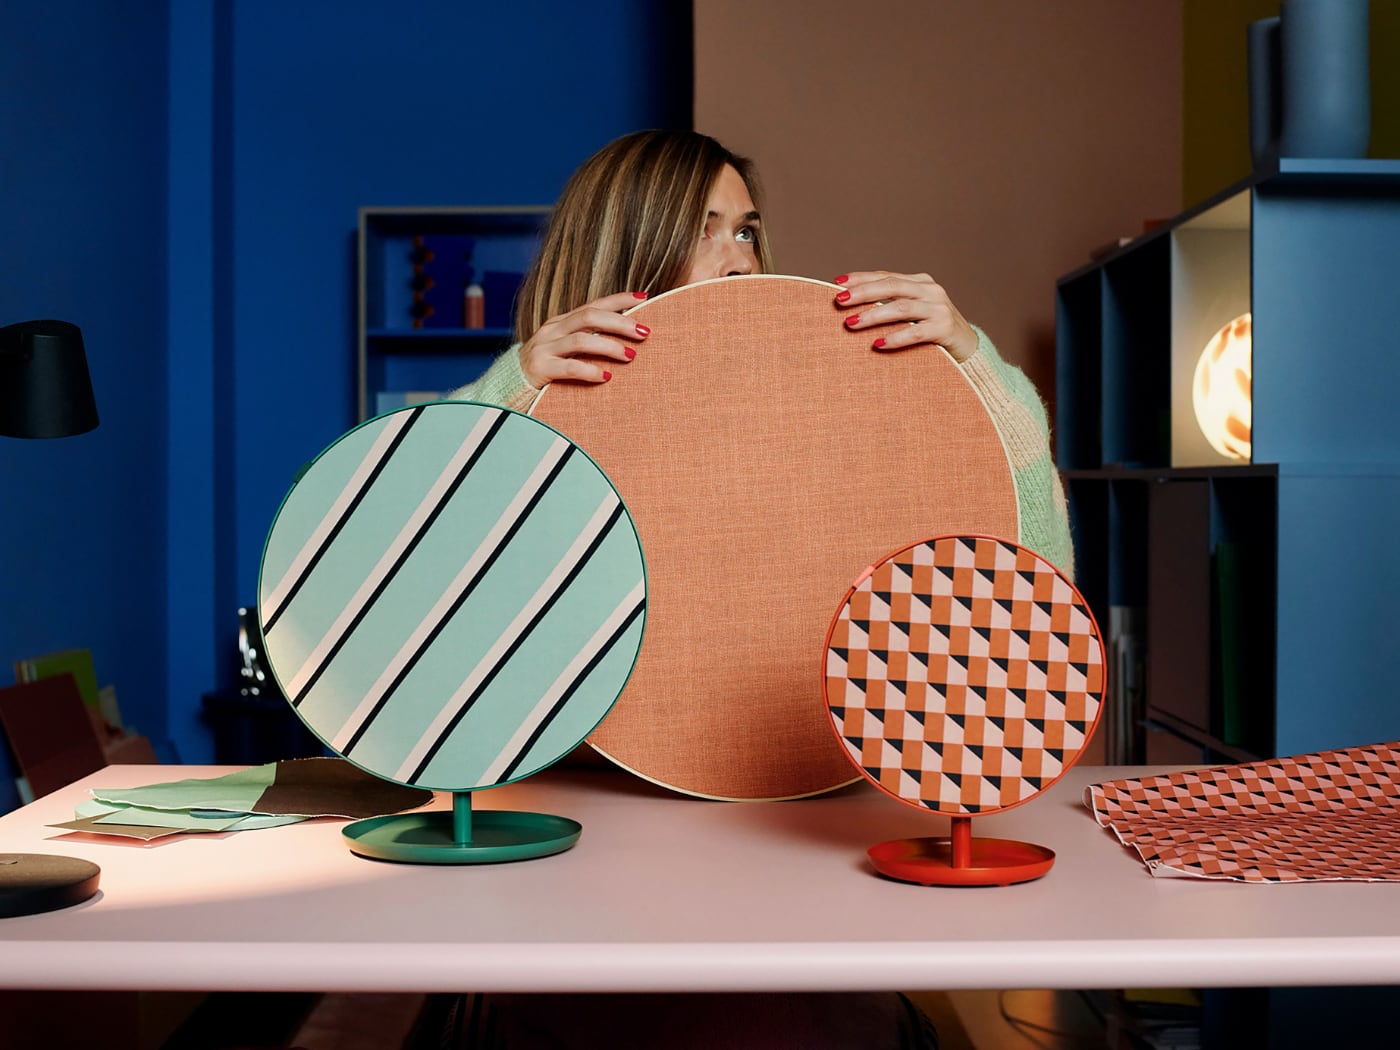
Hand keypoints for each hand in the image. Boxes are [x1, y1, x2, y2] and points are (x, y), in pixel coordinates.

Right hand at [517, 291, 650, 387]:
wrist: (506, 387)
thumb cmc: (545, 370)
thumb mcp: (564, 350)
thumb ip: (587, 341)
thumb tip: (625, 340)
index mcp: (561, 322)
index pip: (593, 304)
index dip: (619, 299)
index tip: (644, 297)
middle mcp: (552, 330)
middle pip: (590, 317)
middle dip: (620, 322)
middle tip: (644, 332)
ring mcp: (543, 348)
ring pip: (581, 340)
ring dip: (609, 346)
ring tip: (630, 355)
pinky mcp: (538, 369)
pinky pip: (569, 367)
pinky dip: (591, 370)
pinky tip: (606, 376)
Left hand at [833, 271, 978, 362]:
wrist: (968, 348)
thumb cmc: (932, 330)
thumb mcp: (913, 312)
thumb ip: (890, 304)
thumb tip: (850, 305)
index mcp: (920, 282)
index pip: (886, 276)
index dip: (862, 278)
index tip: (837, 283)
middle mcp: (931, 290)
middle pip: (892, 287)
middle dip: (863, 292)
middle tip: (839, 300)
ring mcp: (940, 308)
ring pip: (901, 307)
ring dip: (873, 316)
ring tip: (850, 323)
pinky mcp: (945, 329)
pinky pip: (916, 332)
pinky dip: (896, 337)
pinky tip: (878, 344)